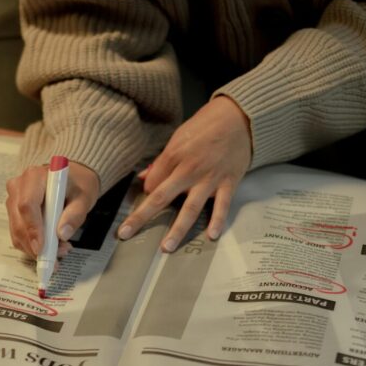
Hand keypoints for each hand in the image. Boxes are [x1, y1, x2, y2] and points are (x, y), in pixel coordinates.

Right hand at [5, 160, 99, 258]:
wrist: (70, 179)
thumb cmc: (77, 185)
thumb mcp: (84, 198)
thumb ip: (75, 215)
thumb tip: (62, 234)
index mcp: (34, 177)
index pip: (27, 205)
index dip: (33, 228)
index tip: (41, 248)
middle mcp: (18, 187)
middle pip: (19, 221)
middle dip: (35, 244)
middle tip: (56, 257)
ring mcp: (13, 199)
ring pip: (17, 231)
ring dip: (35, 248)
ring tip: (60, 250)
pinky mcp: (14, 212)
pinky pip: (18, 233)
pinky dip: (32, 245)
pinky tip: (51, 246)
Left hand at [118, 95, 250, 251]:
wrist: (238, 118)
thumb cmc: (206, 126)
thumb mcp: (179, 137)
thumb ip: (162, 161)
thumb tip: (144, 178)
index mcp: (174, 157)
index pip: (152, 183)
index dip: (147, 193)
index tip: (147, 198)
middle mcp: (189, 170)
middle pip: (161, 198)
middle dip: (141, 217)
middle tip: (126, 233)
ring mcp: (209, 179)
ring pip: (190, 208)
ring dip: (178, 229)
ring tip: (167, 247)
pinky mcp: (228, 183)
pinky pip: (222, 206)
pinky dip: (217, 221)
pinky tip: (211, 236)